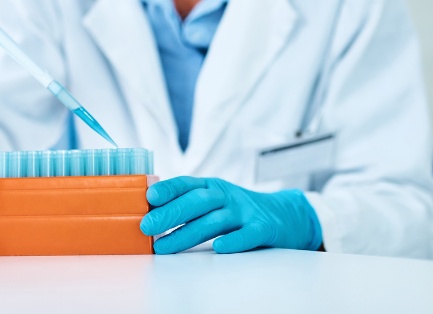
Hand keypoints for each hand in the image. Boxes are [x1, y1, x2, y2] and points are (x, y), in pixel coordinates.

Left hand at [139, 177, 321, 253]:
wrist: (285, 215)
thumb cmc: (239, 211)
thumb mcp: (215, 200)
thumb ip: (187, 204)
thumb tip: (150, 212)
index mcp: (213, 187)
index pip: (188, 184)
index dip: (169, 189)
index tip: (149, 198)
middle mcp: (228, 196)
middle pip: (198, 202)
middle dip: (170, 213)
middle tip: (147, 226)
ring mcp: (245, 212)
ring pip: (215, 221)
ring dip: (187, 234)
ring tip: (164, 246)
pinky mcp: (263, 229)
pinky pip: (248, 234)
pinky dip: (234, 240)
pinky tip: (219, 247)